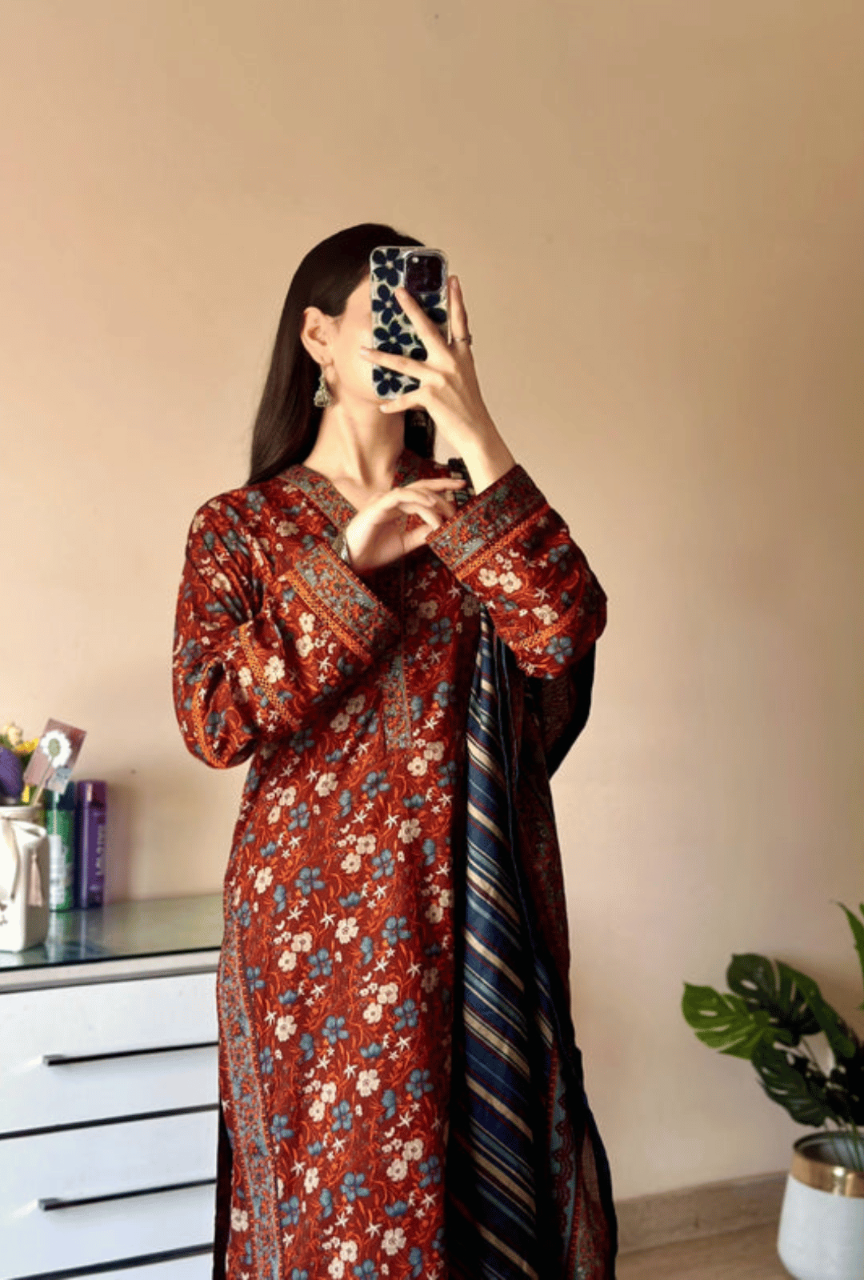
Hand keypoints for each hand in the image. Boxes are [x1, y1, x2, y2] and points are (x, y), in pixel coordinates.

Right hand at [343, 477, 464, 573]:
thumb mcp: (404, 544)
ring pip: (414, 492)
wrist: (353, 561)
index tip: (459, 494)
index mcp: (396, 507)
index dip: (441, 492)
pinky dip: (417, 498)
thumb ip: (420, 534)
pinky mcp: (377, 505)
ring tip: (447, 511)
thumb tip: (439, 529)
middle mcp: (391, 500)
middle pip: (420, 486)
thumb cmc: (373, 552)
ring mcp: (383, 501)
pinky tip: (431, 505)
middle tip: (461, 484)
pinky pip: (400, 497)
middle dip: (442, 484)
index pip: (422, 494)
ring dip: (433, 500)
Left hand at [359, 277, 514, 491]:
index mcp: (462, 355)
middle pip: (428, 329)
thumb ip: (450, 363)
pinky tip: (383, 406)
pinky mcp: (430, 396)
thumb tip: (432, 354)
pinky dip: (393, 404)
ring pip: (403, 363)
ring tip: (363, 350)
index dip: (457, 299)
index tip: (453, 278)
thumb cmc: (469, 407)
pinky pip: (405, 398)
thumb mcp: (464, 378)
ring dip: (380, 357)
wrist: (477, 432)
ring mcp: (440, 378)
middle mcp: (452, 362)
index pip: (460, 321)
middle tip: (398, 292)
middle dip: (412, 309)